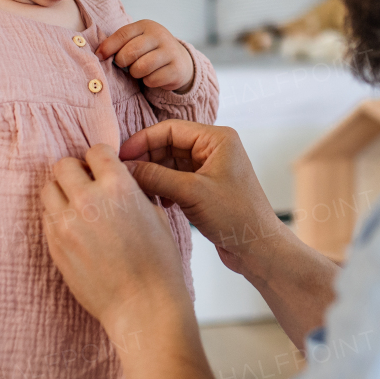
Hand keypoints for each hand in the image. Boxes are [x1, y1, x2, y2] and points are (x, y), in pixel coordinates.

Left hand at [41, 144, 191, 341]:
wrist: (142, 306)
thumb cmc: (157, 264)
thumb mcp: (155, 215)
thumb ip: (131, 190)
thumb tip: (117, 178)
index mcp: (118, 187)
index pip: (96, 151)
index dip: (101, 159)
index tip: (104, 169)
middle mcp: (87, 201)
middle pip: (63, 165)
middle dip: (76, 171)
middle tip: (87, 185)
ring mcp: (66, 224)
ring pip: (49, 189)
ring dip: (62, 192)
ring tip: (78, 207)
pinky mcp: (54, 246)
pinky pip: (46, 217)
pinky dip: (57, 216)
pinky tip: (75, 229)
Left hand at [97, 20, 194, 93]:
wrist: (180, 60)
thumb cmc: (150, 50)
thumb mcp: (137, 40)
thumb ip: (119, 43)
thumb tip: (98, 54)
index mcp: (146, 25)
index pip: (123, 34)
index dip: (109, 47)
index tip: (99, 56)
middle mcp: (160, 35)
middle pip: (131, 52)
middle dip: (122, 62)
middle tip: (125, 65)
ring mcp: (170, 51)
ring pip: (141, 67)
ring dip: (135, 73)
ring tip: (139, 70)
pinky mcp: (176, 69)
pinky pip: (152, 80)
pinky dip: (148, 81)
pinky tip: (152, 76)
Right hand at [120, 120, 281, 274]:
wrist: (258, 249)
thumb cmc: (236, 217)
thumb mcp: (192, 193)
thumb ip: (156, 177)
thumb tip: (125, 167)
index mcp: (217, 139)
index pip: (171, 129)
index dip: (143, 140)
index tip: (121, 155)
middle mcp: (214, 148)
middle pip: (169, 144)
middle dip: (147, 159)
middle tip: (125, 175)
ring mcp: (210, 168)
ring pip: (171, 163)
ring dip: (154, 175)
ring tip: (141, 191)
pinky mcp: (206, 187)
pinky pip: (177, 179)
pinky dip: (164, 187)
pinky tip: (159, 202)